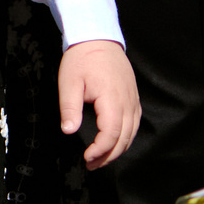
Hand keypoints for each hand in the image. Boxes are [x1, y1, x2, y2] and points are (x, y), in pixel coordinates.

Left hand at [60, 39, 140, 169]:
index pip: (111, 134)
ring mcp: (133, 101)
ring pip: (132, 133)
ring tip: (100, 159)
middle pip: (124, 138)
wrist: (98, 38)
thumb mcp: (69, 82)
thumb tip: (68, 131)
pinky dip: (126, 137)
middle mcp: (128, 103)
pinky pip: (134, 124)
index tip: (86, 158)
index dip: (100, 150)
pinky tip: (114, 143)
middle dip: (109, 156)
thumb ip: (69, 108)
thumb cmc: (82, 59)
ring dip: (118, 149)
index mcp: (113, 100)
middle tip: (91, 165)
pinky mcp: (133, 98)